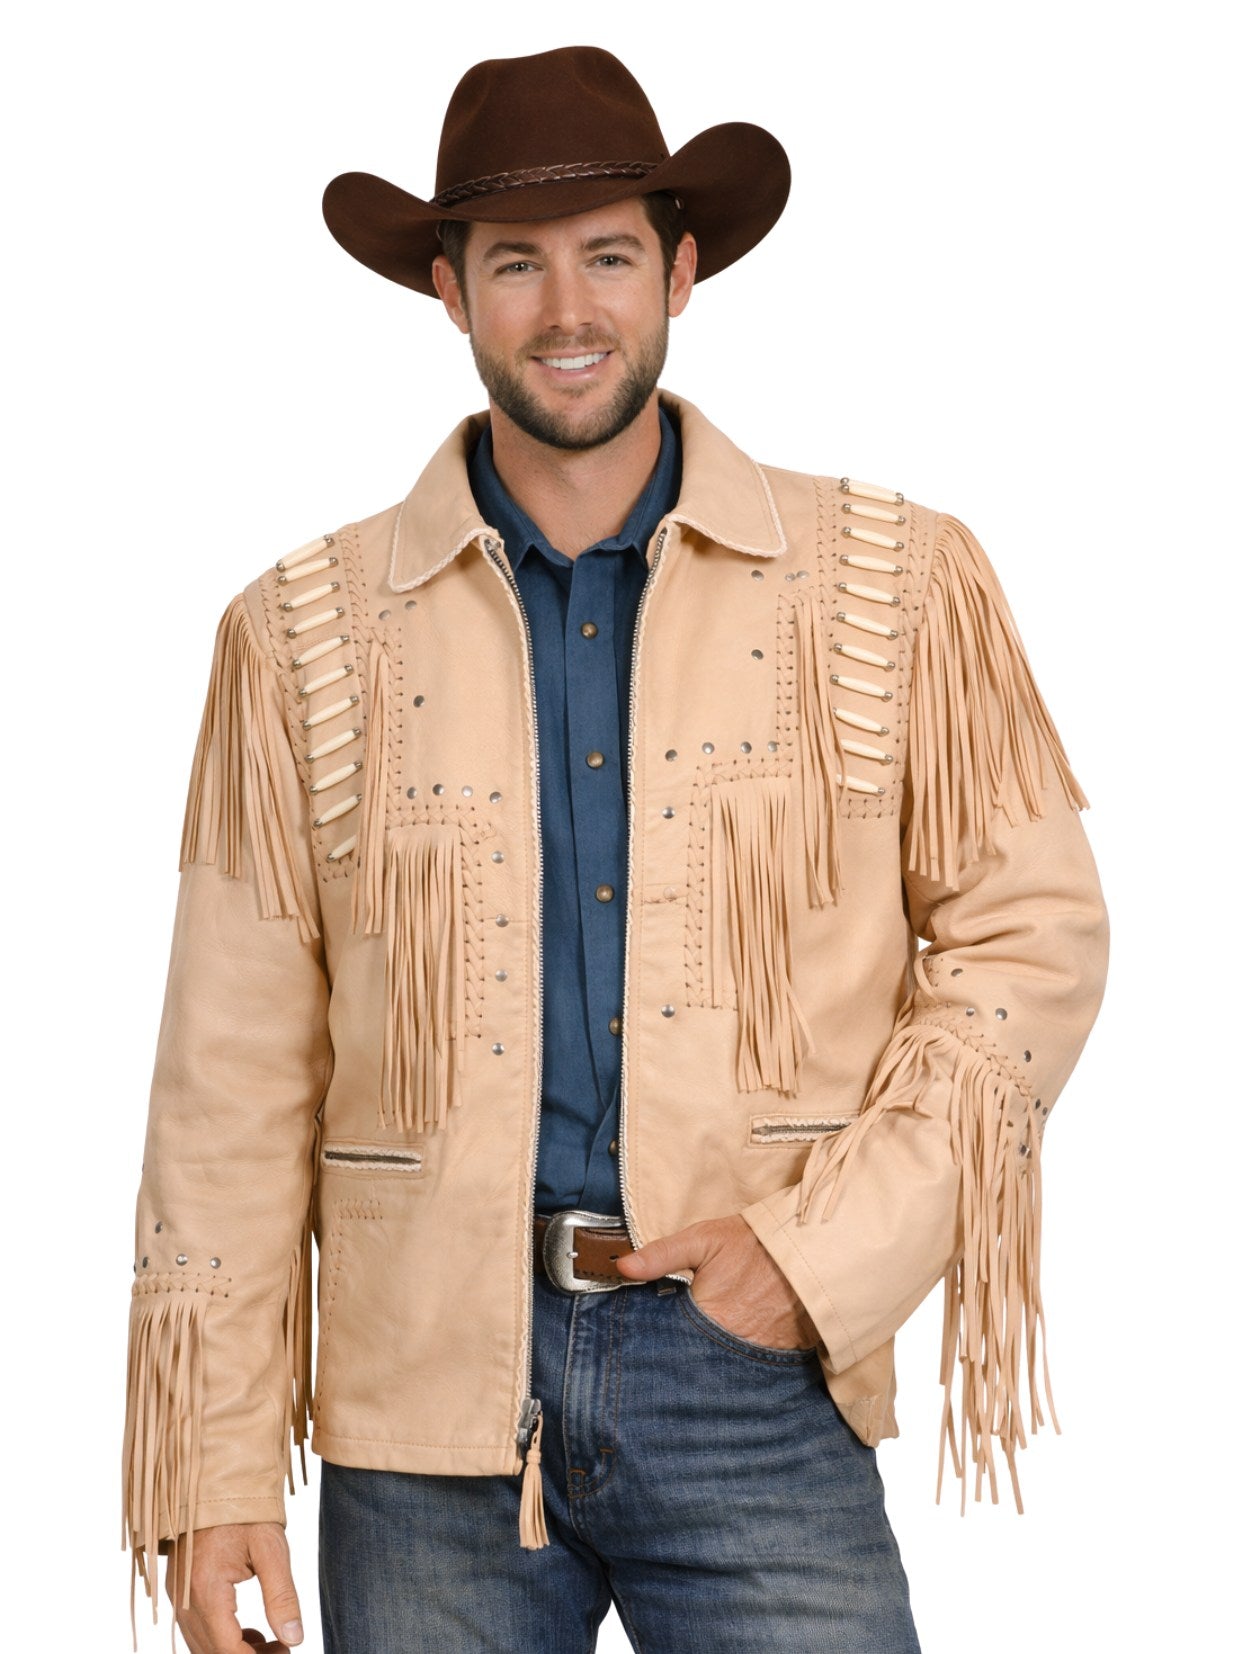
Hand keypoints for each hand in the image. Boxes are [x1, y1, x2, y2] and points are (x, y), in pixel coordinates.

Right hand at [166, 1523, 302, 1653]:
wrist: (215, 1481)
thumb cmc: (244, 1510)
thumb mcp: (271, 1548)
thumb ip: (282, 1596)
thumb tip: (294, 1638)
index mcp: (207, 1590)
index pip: (227, 1650)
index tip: (285, 1653)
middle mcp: (185, 1599)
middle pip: (212, 1653)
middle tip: (283, 1649)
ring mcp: (179, 1595)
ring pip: (202, 1645)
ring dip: (235, 1651)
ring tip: (271, 1643)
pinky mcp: (181, 1589)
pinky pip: (196, 1630)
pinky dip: (221, 1639)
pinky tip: (250, 1632)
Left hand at [615, 1213, 819, 1349]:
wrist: (814, 1248)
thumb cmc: (756, 1243)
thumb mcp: (705, 1239)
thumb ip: (661, 1255)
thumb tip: (622, 1267)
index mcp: (708, 1317)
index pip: (671, 1342)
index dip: (660, 1341)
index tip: (649, 1341)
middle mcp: (732, 1345)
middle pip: (697, 1361)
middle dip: (686, 1357)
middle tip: (679, 1347)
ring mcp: (759, 1355)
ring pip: (725, 1369)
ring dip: (714, 1362)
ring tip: (707, 1350)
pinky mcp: (782, 1358)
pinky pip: (754, 1367)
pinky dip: (744, 1362)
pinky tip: (737, 1350)